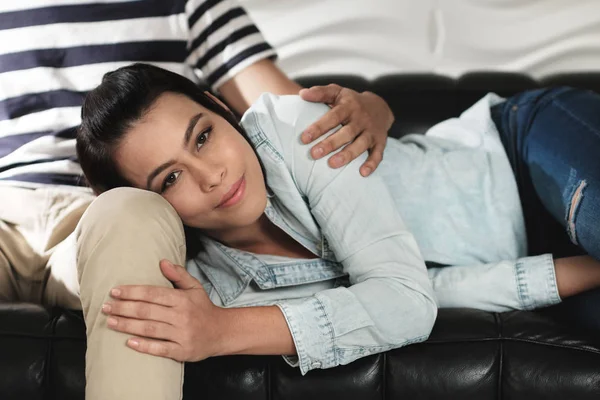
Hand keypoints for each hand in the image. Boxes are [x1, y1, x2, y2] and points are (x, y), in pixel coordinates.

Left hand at [101, 259, 221, 361]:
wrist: (222, 332)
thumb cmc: (203, 308)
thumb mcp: (195, 288)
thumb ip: (178, 274)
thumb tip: (162, 261)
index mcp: (182, 299)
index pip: (152, 293)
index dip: (132, 292)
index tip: (114, 292)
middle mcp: (181, 316)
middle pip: (146, 311)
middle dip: (123, 308)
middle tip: (105, 307)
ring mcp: (181, 335)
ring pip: (149, 329)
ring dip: (127, 326)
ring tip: (110, 322)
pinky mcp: (182, 351)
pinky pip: (160, 349)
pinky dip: (144, 346)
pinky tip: (128, 342)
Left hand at [299, 84, 393, 176]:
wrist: (379, 106)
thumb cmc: (351, 102)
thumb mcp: (337, 92)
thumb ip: (320, 93)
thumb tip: (302, 94)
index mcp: (349, 106)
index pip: (333, 117)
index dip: (319, 127)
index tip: (304, 138)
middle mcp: (361, 119)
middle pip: (346, 132)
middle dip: (330, 144)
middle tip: (314, 154)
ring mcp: (371, 131)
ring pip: (361, 144)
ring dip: (348, 155)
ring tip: (333, 164)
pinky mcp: (380, 142)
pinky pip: (378, 154)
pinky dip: (372, 163)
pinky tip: (363, 173)